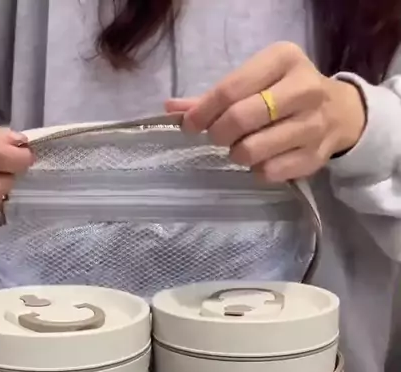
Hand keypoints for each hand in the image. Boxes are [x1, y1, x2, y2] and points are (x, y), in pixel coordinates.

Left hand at [166, 42, 366, 182]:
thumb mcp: (256, 81)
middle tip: (217, 138)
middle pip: (241, 119)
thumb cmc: (285, 93)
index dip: (202, 112)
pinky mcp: (315, 156)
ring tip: (240, 148)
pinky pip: (270, 172)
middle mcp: (304, 88)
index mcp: (284, 59)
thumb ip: (214, 96)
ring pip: (253, 150)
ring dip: (237, 154)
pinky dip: (257, 171)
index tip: (189, 126)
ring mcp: (313, 124)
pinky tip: (261, 161)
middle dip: (219, 134)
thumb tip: (170, 110)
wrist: (339, 112)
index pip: (231, 89)